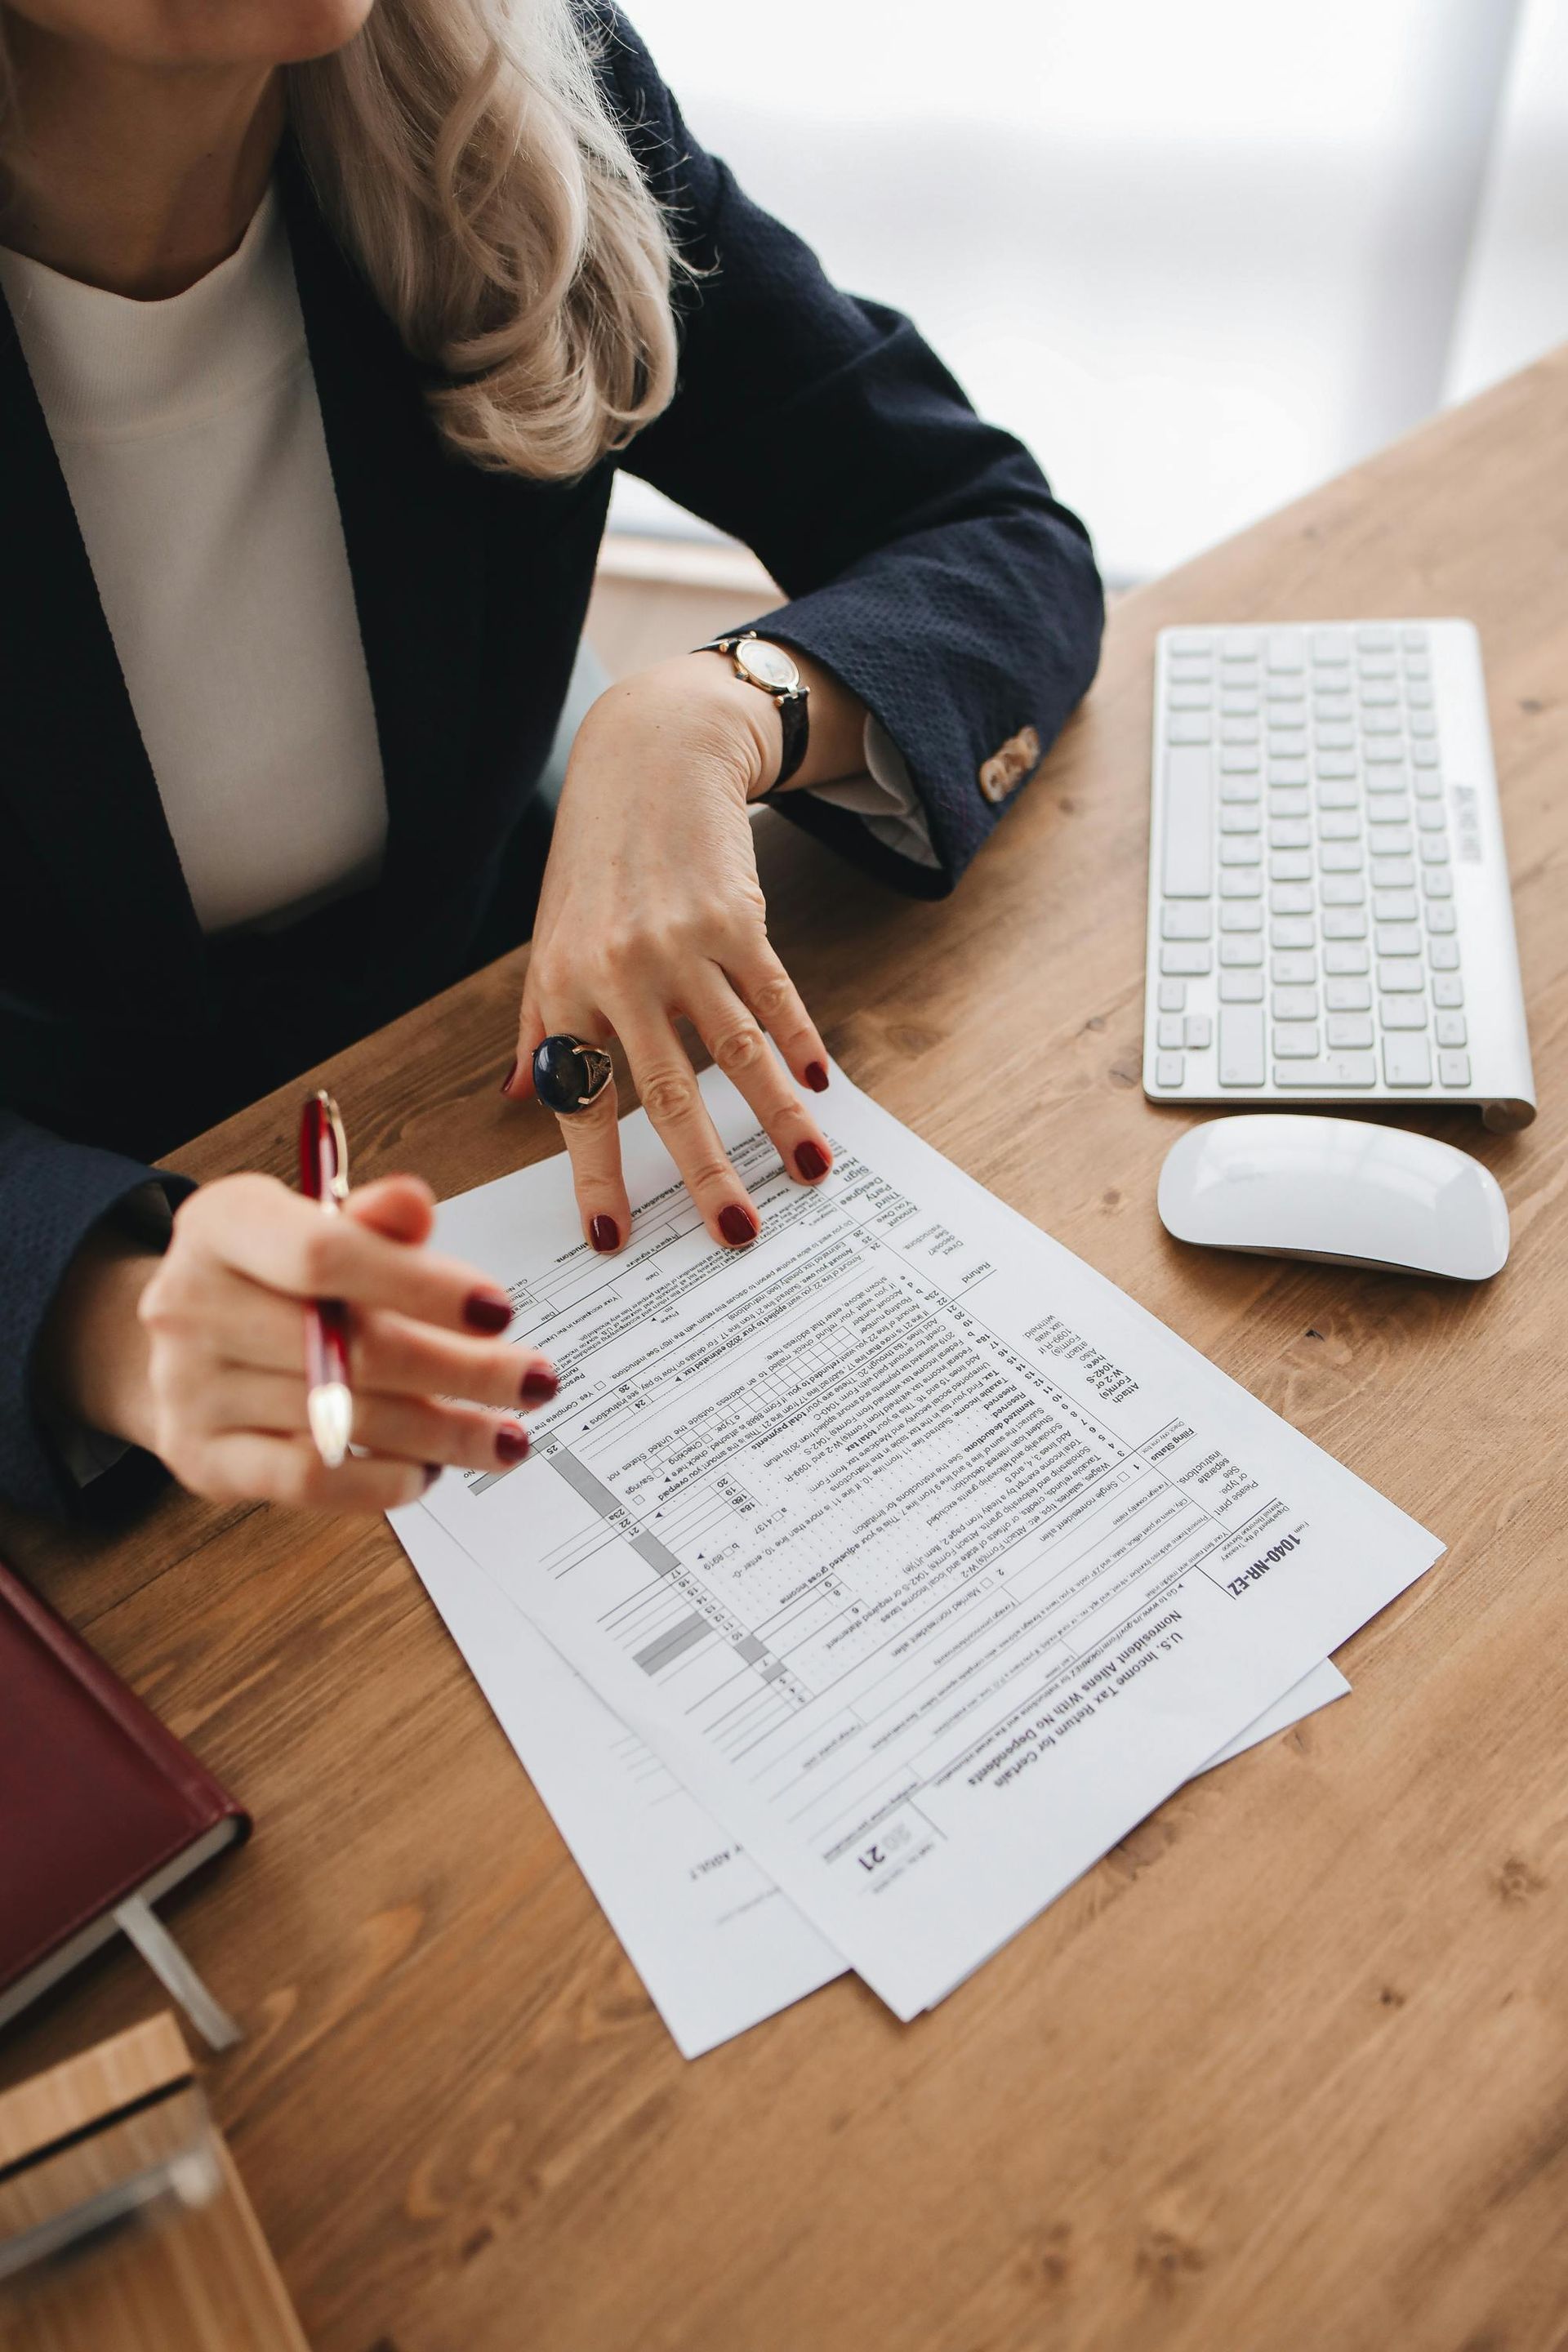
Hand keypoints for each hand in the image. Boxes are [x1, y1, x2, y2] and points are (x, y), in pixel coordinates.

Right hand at [39, 1173, 557, 1511]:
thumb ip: (374, 1221)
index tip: (500, 1311)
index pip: (325, 1254)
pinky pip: (306, 1482)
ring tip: (505, 1437)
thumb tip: (415, 1206)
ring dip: (441, 1433)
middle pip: (350, 1348)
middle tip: (536, 1382)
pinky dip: (380, 1482)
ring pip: (341, 1420)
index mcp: (223, 1223)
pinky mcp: (202, 1459)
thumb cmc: (274, 1275)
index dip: (421, 1285)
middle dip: (461, 1371)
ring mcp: (188, 1387)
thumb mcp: (315, 1222)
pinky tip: (429, 1471)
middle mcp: (190, 1303)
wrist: (183, 1339)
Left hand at [505, 653, 843, 1250]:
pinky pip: (774, 995)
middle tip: (734, 1232)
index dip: (596, 1175)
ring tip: (810, 1169)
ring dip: (777, 1117)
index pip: (579, 1101)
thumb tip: (519, 1096)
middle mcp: (617, 972)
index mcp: (563, 989)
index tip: (614, 1239)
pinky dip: (801, 1043)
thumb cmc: (594, 862)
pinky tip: (821, 1088)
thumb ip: (536, 1024)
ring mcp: (680, 944)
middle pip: (666, 1091)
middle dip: (701, 1169)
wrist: (650, 758)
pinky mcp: (737, 917)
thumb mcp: (548, 939)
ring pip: (735, 1050)